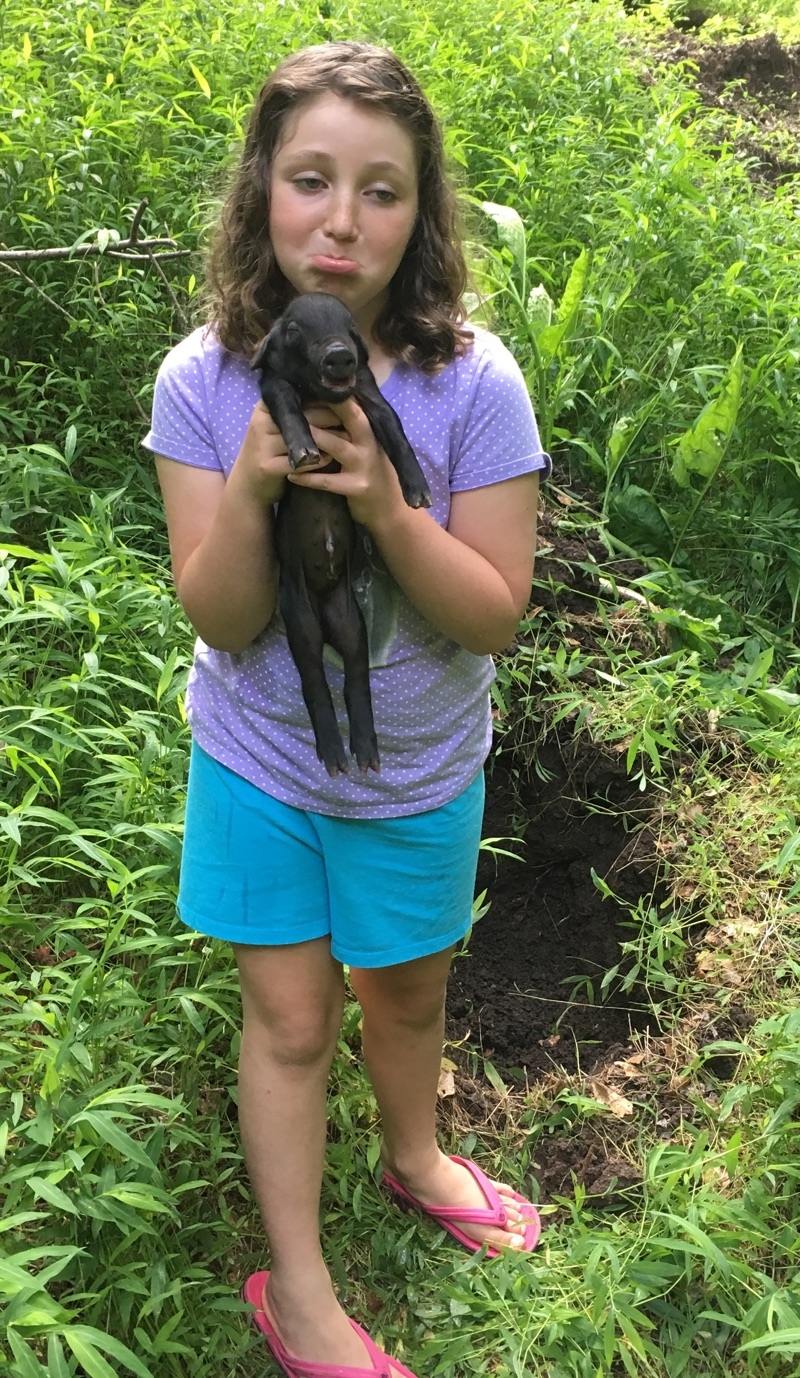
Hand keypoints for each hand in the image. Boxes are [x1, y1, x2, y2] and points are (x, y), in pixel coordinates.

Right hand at [229, 401, 342, 506]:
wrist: (248, 485)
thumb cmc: (269, 452)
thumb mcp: (276, 428)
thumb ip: (296, 413)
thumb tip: (331, 395)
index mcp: (264, 408)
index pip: (299, 397)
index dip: (323, 399)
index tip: (345, 400)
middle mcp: (260, 423)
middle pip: (304, 417)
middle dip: (331, 418)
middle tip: (353, 420)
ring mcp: (262, 446)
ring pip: (303, 439)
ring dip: (328, 440)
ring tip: (348, 438)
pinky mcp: (267, 467)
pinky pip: (299, 461)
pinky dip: (317, 460)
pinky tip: (330, 459)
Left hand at [289, 397, 407, 531]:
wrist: (390, 510)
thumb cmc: (373, 474)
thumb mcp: (368, 448)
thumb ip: (353, 430)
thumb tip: (331, 404)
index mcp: (372, 432)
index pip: (355, 407)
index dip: (336, 394)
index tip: (314, 382)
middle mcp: (370, 445)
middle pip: (350, 419)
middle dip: (326, 407)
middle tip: (299, 399)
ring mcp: (364, 466)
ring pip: (336, 446)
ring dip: (313, 437)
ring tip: (289, 432)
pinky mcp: (356, 488)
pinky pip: (327, 481)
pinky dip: (308, 477)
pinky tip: (291, 474)